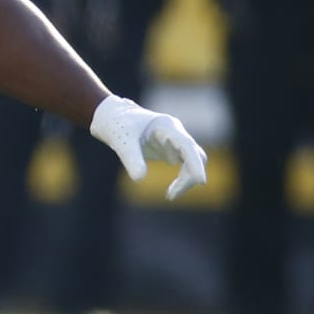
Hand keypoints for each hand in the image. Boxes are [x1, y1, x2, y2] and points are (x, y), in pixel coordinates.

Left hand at [90, 95, 206, 199]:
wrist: (112, 117)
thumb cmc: (117, 124)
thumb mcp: (120, 141)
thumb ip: (130, 157)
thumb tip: (139, 179)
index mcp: (166, 126)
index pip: (187, 145)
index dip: (195, 163)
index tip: (201, 181)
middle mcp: (176, 133)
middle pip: (196, 155)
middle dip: (189, 176)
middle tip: (171, 195)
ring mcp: (175, 142)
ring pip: (193, 162)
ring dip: (186, 180)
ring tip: (170, 195)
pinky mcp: (171, 150)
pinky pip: (186, 166)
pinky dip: (182, 179)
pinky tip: (171, 192)